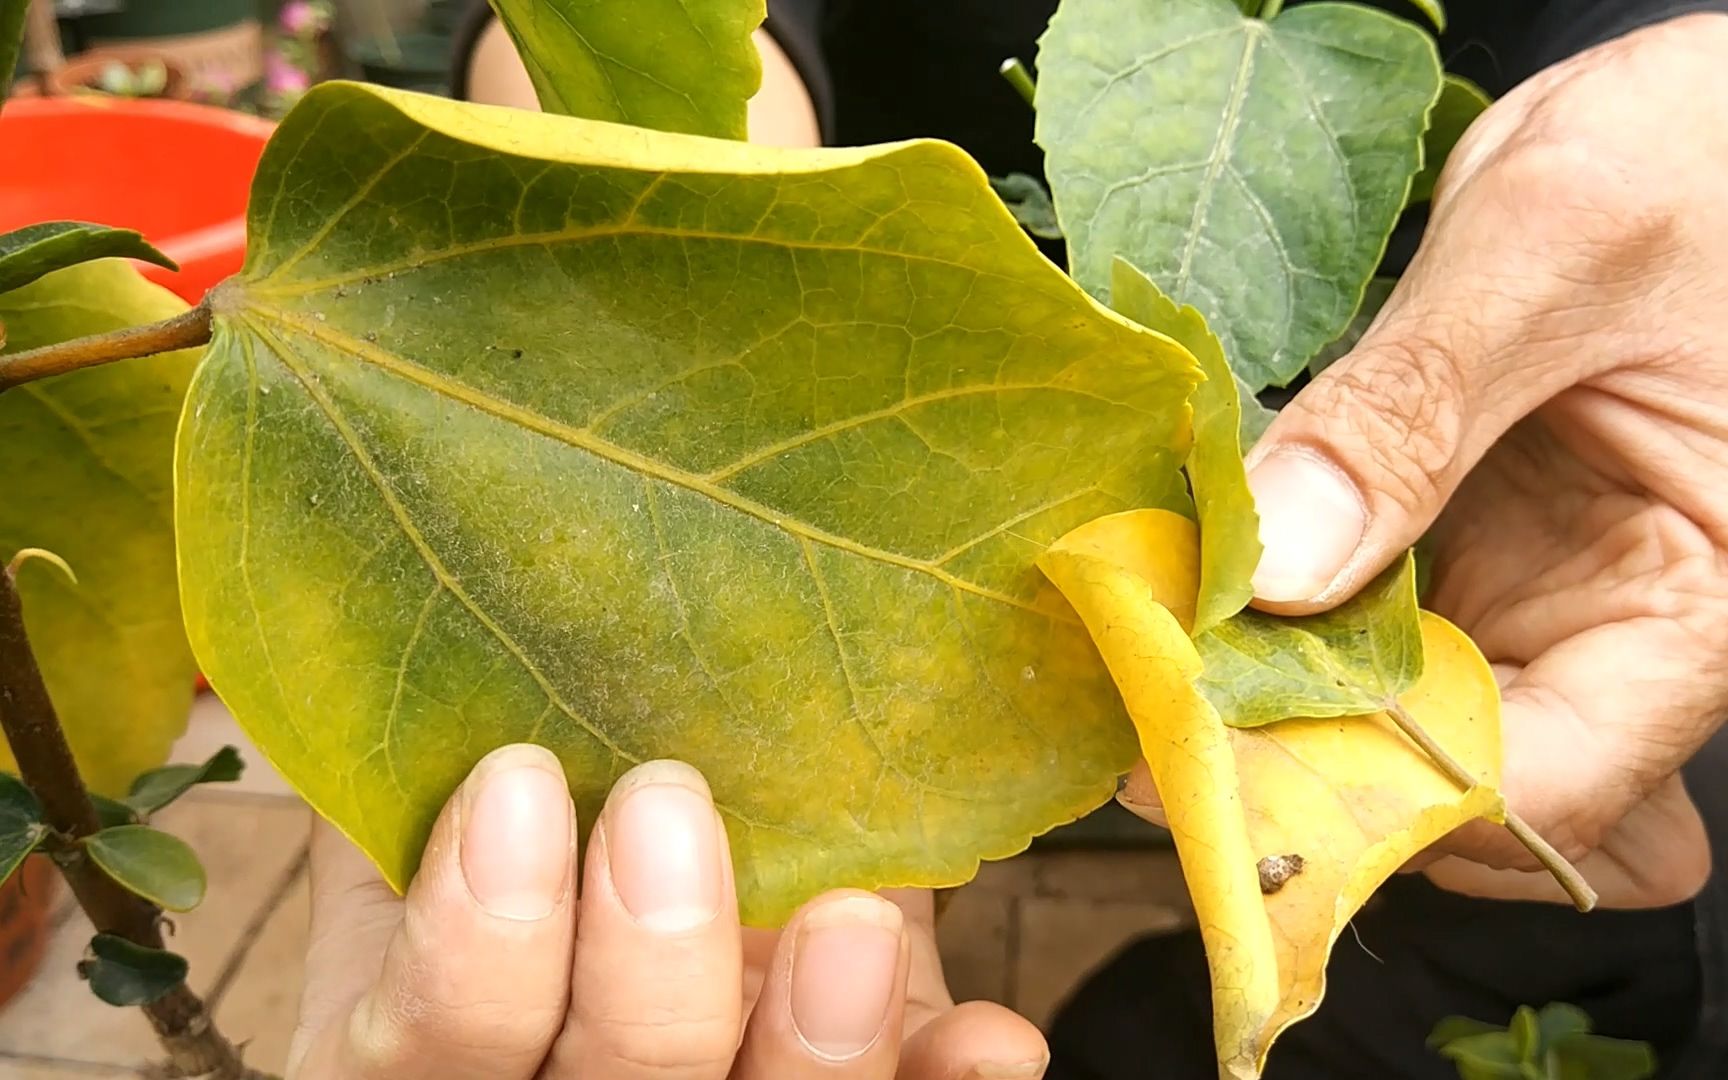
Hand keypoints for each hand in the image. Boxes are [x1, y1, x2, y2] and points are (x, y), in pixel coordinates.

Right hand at [288, 747, 1045, 1078]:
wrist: (643, 894)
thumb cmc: (532, 828)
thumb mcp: (443, 802)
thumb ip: (416, 745)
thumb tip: (388, 597)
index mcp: (441, 1040)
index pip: (428, 1046)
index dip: (469, 949)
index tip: (517, 782)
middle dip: (645, 970)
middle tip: (668, 809)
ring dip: (805, 1040)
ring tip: (850, 922)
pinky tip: (987, 1034)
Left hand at [1129, 14, 1727, 909]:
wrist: (1695, 116)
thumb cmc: (1690, 153)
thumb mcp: (1554, 248)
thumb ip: (1414, 410)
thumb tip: (1277, 575)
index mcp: (1693, 605)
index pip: (1534, 789)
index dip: (1362, 796)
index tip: (1199, 747)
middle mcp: (1611, 633)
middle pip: (1446, 782)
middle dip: (1295, 766)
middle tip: (1146, 708)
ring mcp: (1531, 598)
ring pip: (1387, 724)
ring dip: (1267, 707)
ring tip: (1151, 651)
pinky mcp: (1463, 552)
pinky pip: (1359, 634)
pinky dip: (1273, 629)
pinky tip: (1193, 591)